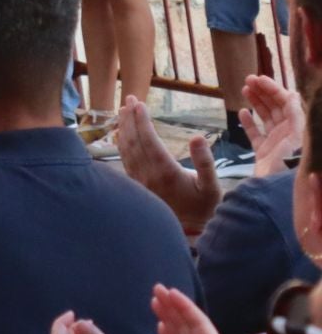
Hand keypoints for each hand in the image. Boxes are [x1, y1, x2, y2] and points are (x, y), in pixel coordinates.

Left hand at [116, 97, 218, 233]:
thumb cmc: (204, 209)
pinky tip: (123, 134)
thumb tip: (197, 137)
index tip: (138, 103)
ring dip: (123, 128)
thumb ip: (204, 161)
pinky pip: (125, 159)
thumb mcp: (211, 186)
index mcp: (165, 171)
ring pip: (125, 149)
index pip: (148, 139)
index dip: (141, 119)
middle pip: (132, 140)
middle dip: (129, 117)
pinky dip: (122, 142)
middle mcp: (148, 174)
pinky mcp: (138, 185)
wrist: (190, 233)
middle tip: (129, 99)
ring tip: (123, 110)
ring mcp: (140, 180)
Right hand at [241, 72, 303, 174]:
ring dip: (256, 103)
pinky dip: (248, 123)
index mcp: (298, 128)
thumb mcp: (299, 136)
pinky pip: (255, 134)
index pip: (286, 102)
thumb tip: (293, 93)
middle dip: (263, 92)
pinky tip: (242, 112)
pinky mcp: (263, 153)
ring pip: (265, 118)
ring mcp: (275, 143)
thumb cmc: (292, 163)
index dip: (273, 89)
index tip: (258, 78)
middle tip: (248, 80)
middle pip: (276, 108)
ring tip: (244, 90)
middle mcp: (288, 133)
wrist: (280, 192)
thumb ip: (296, 114)